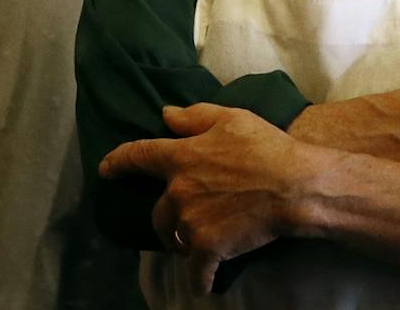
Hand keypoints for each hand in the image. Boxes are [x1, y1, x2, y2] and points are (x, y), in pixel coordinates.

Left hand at [99, 104, 307, 291]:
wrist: (293, 186)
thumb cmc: (265, 147)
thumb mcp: (231, 119)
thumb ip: (194, 117)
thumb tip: (165, 115)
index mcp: (181, 157)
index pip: (139, 156)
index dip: (118, 162)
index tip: (106, 170)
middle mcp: (177, 191)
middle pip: (157, 211)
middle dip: (168, 217)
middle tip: (190, 217)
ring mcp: (190, 222)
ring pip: (173, 239)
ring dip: (182, 242)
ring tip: (201, 241)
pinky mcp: (206, 248)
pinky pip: (194, 272)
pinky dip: (199, 280)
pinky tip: (204, 283)